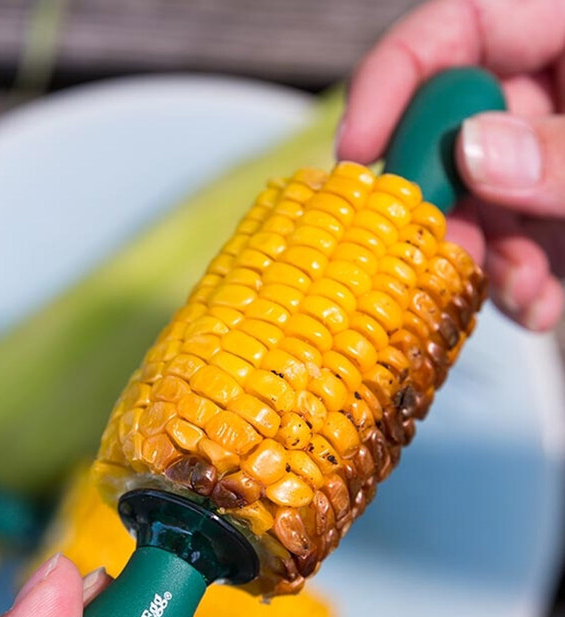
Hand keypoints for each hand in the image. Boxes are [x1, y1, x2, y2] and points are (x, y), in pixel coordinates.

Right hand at [337, 0, 564, 330]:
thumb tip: (470, 153)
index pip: (459, 25)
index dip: (394, 78)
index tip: (357, 148)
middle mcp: (552, 91)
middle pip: (454, 129)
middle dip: (442, 201)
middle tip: (439, 249)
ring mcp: (551, 156)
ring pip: (479, 201)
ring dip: (484, 258)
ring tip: (518, 291)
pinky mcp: (560, 214)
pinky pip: (516, 243)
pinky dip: (519, 284)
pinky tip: (539, 303)